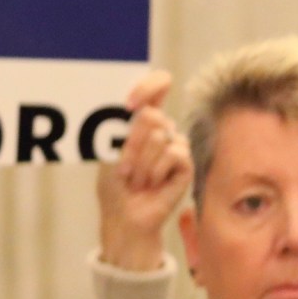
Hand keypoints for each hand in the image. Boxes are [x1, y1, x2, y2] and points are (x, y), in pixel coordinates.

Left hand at [95, 71, 187, 272]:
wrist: (124, 213)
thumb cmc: (114, 183)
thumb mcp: (111, 148)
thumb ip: (126, 123)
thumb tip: (144, 106)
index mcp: (143, 119)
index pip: (158, 85)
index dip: (147, 87)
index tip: (128, 104)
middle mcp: (163, 129)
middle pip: (152, 115)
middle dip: (132, 143)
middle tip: (125, 166)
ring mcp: (176, 147)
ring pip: (160, 137)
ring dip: (141, 162)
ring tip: (138, 179)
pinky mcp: (186, 165)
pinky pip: (174, 154)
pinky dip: (157, 170)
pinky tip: (153, 184)